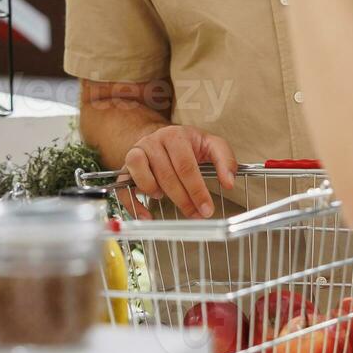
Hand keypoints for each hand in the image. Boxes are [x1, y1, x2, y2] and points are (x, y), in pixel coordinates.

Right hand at [122, 124, 237, 219]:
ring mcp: (136, 152)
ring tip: (165, 199)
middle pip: (165, 173)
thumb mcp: (210, 144)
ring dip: (153, 190)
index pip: (185, 165)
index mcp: (175, 135)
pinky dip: (132, 203)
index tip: (207, 209)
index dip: (197, 190)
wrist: (162, 136)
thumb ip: (224, 159)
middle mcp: (153, 141)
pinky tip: (147, 216)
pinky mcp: (126, 167)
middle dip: (182, 199)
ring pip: (140, 172)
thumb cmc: (188, 145)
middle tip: (195, 214)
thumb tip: (229, 182)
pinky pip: (122, 185)